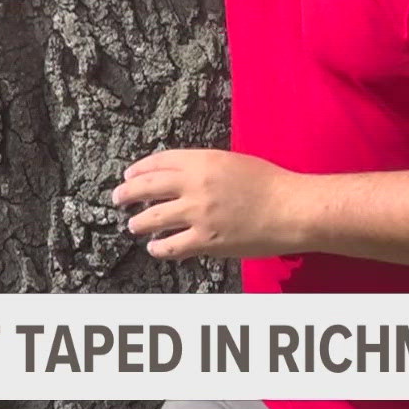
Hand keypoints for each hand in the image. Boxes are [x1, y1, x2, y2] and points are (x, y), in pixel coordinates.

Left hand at [111, 149, 308, 260]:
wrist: (290, 209)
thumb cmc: (269, 183)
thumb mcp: (232, 162)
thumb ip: (204, 167)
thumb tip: (178, 175)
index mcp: (202, 160)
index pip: (158, 161)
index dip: (140, 169)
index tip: (130, 175)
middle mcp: (194, 185)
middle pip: (147, 188)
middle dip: (127, 193)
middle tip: (118, 198)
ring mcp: (197, 214)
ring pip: (152, 219)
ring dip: (138, 223)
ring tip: (134, 225)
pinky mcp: (205, 240)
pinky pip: (170, 246)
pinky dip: (158, 248)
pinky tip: (155, 247)